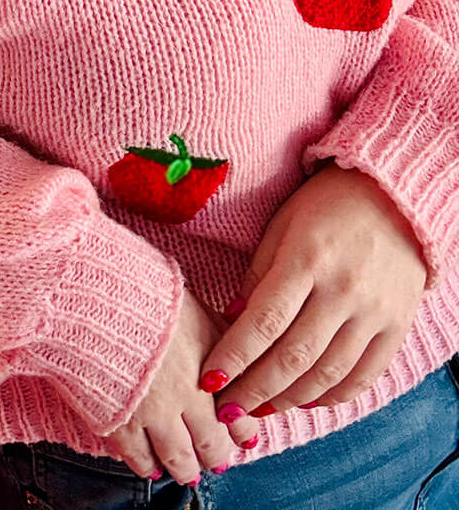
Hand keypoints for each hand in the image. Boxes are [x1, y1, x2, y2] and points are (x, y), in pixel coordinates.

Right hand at [103, 289, 262, 483]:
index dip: (241, 433)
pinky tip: (150, 466)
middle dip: (214, 457)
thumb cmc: (145, 294)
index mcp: (209, 370)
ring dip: (185, 470)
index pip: (237, 417)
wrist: (95, 296)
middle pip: (210, 445)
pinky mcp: (119, 422)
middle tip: (214, 462)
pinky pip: (138, 457)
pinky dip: (147, 466)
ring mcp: (152, 413)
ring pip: (177, 458)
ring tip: (187, 473)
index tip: (240, 439)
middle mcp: (187, 398)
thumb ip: (223, 340)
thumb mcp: (197, 310)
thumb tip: (241, 356)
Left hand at [197, 163, 427, 420]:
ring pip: (327, 374)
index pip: (264, 321)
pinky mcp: (397, 327)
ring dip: (288, 399)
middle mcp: (343, 289)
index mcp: (307, 258)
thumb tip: (232, 322)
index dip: (234, 357)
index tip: (208, 380)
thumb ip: (258, 275)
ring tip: (260, 408)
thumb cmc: (325, 206)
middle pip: (294, 356)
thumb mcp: (282, 226)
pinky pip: (363, 376)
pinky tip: (305, 399)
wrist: (394, 196)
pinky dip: (332, 396)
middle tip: (228, 408)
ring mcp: (374, 312)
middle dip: (255, 389)